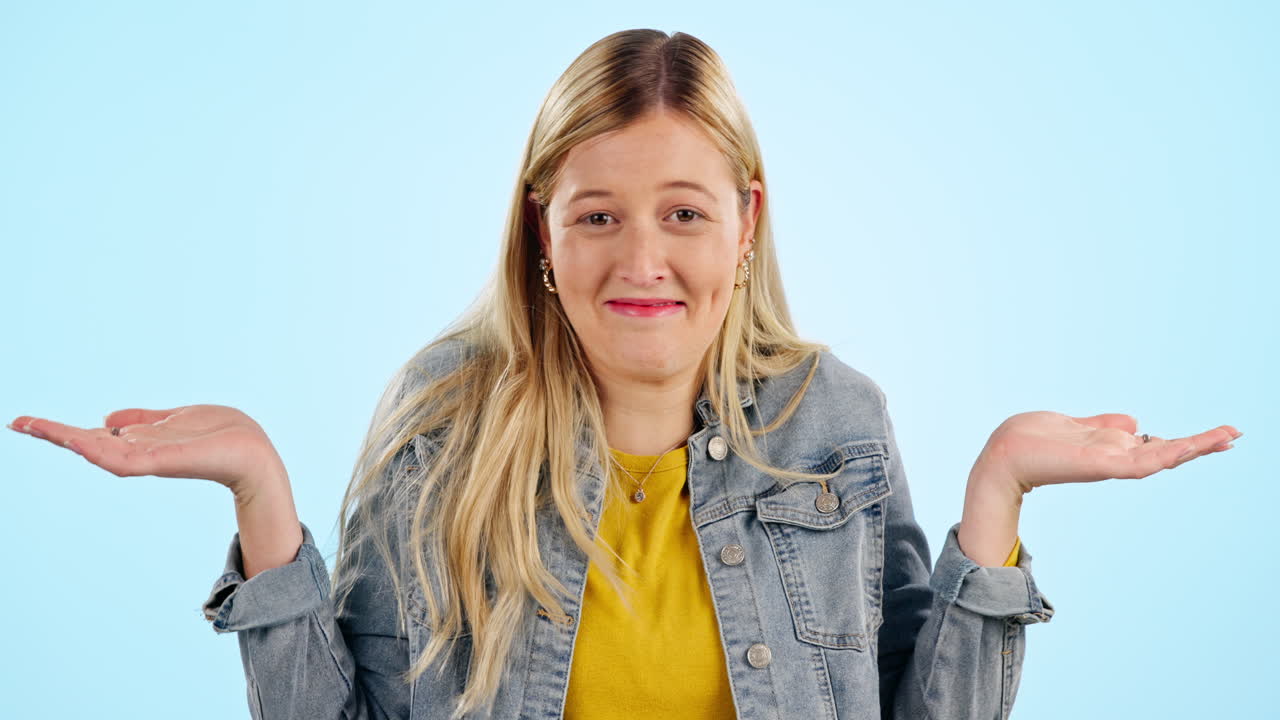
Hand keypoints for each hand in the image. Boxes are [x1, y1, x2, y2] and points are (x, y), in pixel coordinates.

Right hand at [7, 405, 287, 504]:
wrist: (254, 453)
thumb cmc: (221, 435)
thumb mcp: (175, 419)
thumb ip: (143, 420)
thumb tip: (106, 420)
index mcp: (139, 443)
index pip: (91, 437)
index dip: (60, 430)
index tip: (25, 422)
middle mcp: (140, 454)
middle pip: (88, 444)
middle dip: (54, 434)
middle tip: (18, 422)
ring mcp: (151, 460)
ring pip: (101, 452)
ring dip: (69, 439)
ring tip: (37, 427)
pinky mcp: (168, 462)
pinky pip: (129, 460)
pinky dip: (105, 452)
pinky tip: (83, 441)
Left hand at [976, 411, 1241, 495]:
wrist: (1003, 455)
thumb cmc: (1030, 440)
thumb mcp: (1074, 425)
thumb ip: (1103, 426)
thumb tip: (1135, 423)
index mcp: (1109, 447)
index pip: (1155, 445)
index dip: (1184, 440)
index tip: (1217, 433)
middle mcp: (1113, 457)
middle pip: (1164, 451)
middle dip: (1199, 444)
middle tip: (1234, 435)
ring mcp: (1108, 462)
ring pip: (1159, 458)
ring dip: (1192, 447)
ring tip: (1225, 437)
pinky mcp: (1098, 464)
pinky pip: (1136, 462)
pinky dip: (1162, 455)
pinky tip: (1183, 449)